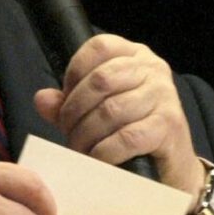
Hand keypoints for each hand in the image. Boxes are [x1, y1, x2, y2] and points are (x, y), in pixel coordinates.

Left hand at [34, 34, 205, 208]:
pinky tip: (97, 158)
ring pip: (110, 110)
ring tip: (78, 148)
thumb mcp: (98, 109)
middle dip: (74, 109)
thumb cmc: (132, 131)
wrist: (172, 167)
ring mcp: (164, 95)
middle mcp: (153, 69)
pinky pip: (126, 137)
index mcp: (135, 55)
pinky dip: (104, 151)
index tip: (65, 99)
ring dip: (85, 134)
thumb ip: (68, 101)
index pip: (99, 47)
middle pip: (100, 79)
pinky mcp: (169, 125)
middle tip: (67, 131)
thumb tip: (41, 99)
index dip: (74, 72)